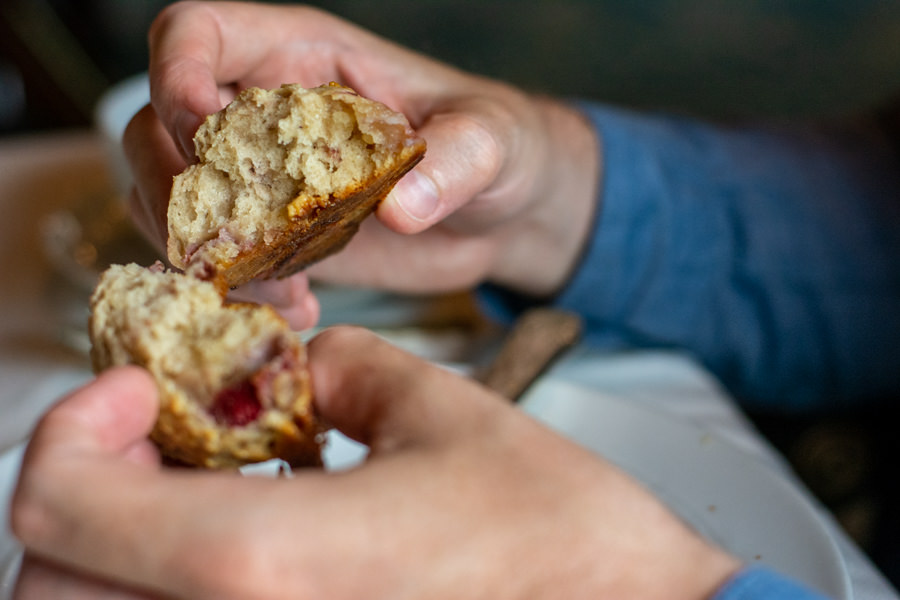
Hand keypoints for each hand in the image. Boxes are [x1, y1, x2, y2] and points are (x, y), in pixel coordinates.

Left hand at [10, 327, 738, 598]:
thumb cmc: (558, 538)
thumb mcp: (444, 413)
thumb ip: (341, 371)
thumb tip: (294, 371)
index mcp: (265, 566)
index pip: (58, 506)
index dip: (75, 426)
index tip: (142, 389)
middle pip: (50, 582)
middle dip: (90, 485)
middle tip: (163, 432)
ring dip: (123, 537)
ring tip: (211, 478)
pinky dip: (174, 579)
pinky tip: (262, 531)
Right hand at [124, 1, 599, 328]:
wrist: (506, 214)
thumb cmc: (501, 147)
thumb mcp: (492, 140)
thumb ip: (455, 160)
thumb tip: (401, 207)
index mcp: (304, 58)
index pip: (198, 34)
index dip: (175, 73)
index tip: (202, 131)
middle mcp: (267, 113)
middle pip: (156, 126)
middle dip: (173, 187)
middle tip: (227, 243)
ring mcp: (266, 178)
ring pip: (174, 199)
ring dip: (204, 251)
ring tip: (282, 291)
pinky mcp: (279, 236)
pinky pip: (219, 256)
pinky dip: (238, 288)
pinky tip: (299, 310)